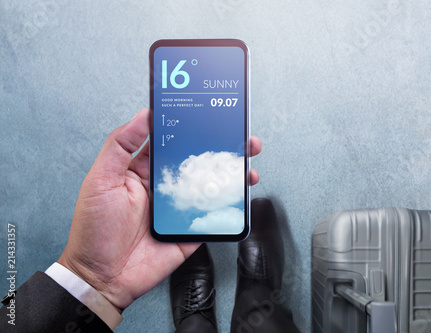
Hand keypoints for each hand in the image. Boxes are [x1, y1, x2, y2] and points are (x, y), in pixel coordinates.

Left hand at [58, 108, 261, 310]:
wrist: (104, 277)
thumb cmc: (94, 230)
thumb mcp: (100, 180)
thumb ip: (120, 145)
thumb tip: (142, 115)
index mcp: (144, 170)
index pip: (172, 141)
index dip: (191, 127)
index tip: (208, 114)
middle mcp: (166, 186)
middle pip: (198, 161)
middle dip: (221, 147)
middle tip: (239, 135)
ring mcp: (180, 207)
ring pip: (211, 184)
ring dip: (231, 172)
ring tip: (247, 160)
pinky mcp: (191, 228)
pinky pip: (215, 213)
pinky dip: (232, 203)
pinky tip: (242, 192)